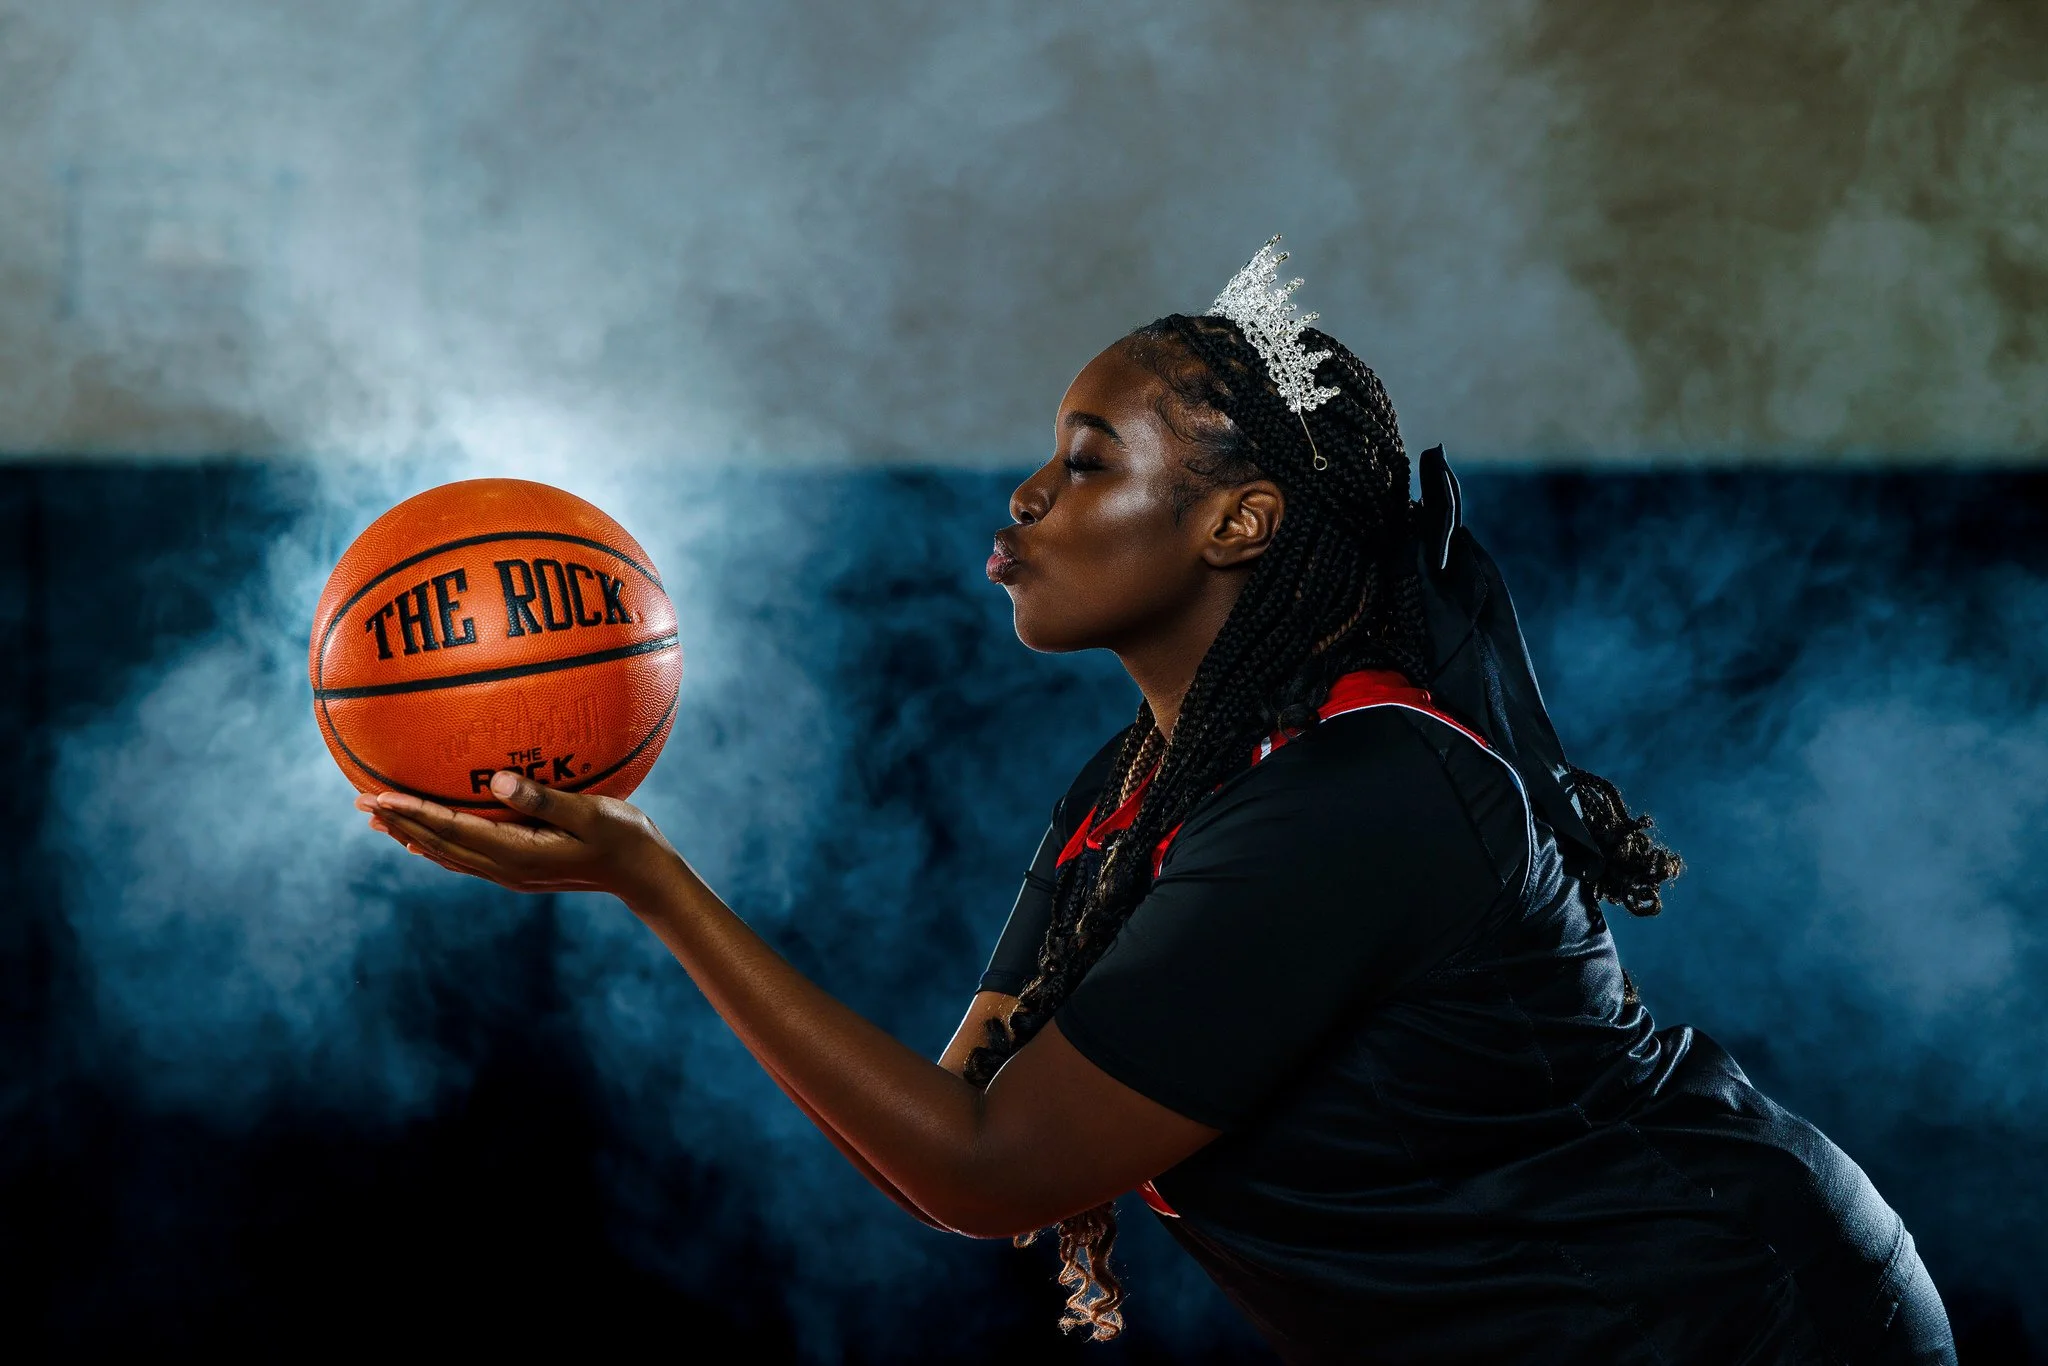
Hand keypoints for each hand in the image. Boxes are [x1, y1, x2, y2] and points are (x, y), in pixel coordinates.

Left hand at [356, 771, 677, 898]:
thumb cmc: (626, 838)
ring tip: (381, 820)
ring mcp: (511, 873)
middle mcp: (506, 868)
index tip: (378, 797)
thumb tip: (496, 780)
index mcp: (518, 854)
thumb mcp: (592, 813)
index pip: (452, 831)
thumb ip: (544, 798)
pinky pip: (465, 856)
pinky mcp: (519, 869)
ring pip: (448, 854)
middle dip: (399, 823)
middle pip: (439, 846)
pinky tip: (427, 836)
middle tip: (361, 802)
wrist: (644, 876)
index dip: (413, 812)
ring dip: (412, 834)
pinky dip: (438, 842)